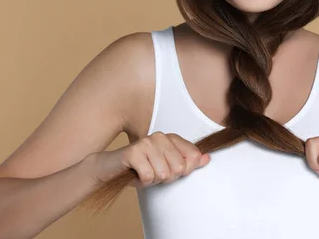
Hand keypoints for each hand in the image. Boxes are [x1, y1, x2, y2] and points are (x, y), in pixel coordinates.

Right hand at [91, 132, 210, 188]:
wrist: (110, 167)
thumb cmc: (141, 167)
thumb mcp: (167, 165)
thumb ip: (188, 161)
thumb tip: (207, 158)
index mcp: (171, 138)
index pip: (193, 156)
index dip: (184, 171)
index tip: (170, 170)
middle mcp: (160, 136)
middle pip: (179, 168)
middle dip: (166, 178)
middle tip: (153, 173)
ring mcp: (147, 143)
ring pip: (164, 174)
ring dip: (153, 180)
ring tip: (143, 173)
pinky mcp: (133, 152)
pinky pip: (148, 177)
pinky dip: (142, 182)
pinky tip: (135, 174)